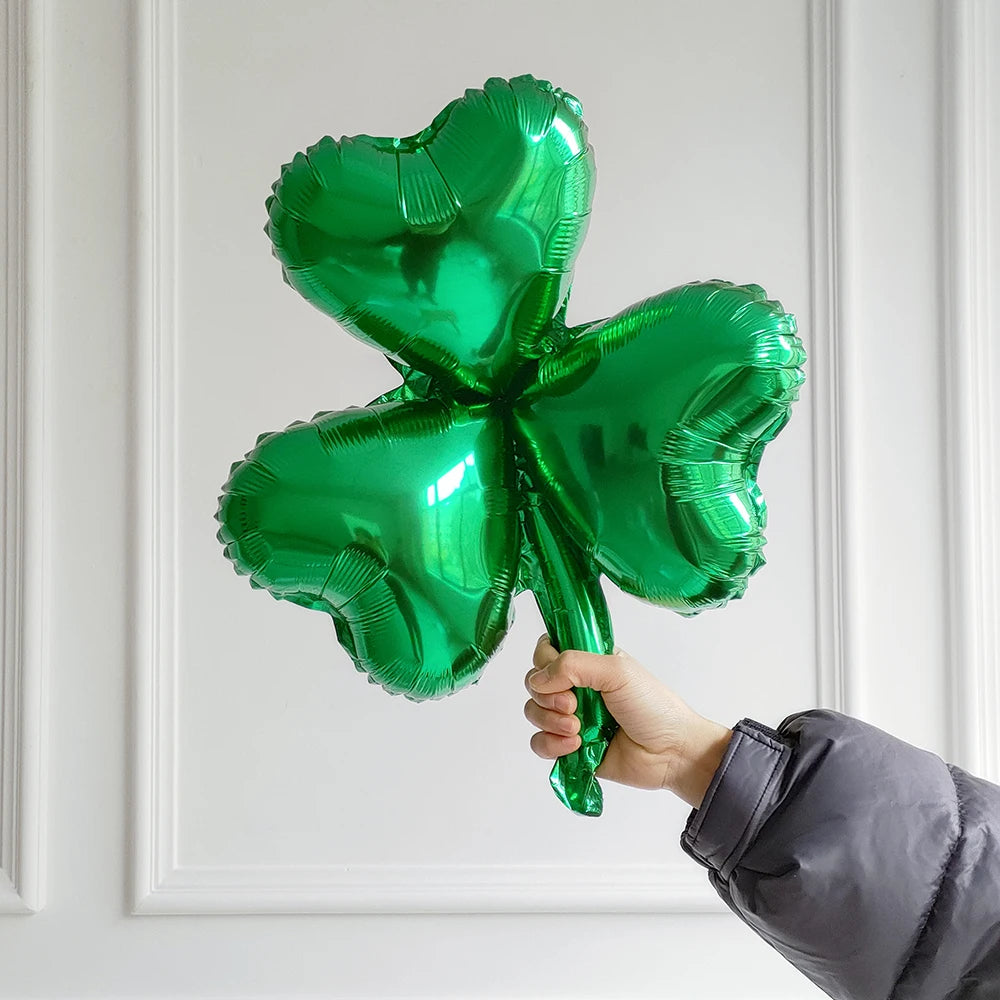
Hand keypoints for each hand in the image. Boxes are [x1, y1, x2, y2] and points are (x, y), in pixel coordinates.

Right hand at [524, 636, 732, 808]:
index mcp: (588, 663)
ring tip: (577, 729)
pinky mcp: (570, 748)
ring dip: (549, 721)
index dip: (545, 662)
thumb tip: (538, 678)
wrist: (672, 753)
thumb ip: (573, 665)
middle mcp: (576, 688)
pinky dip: (551, 744)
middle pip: (534, 683)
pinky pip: (539, 743)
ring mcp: (571, 718)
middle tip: (574, 706)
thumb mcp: (617, 671)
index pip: (546, 651)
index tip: (561, 675)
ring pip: (533, 712)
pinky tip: (574, 746)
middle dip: (548, 696)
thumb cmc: (653, 706)